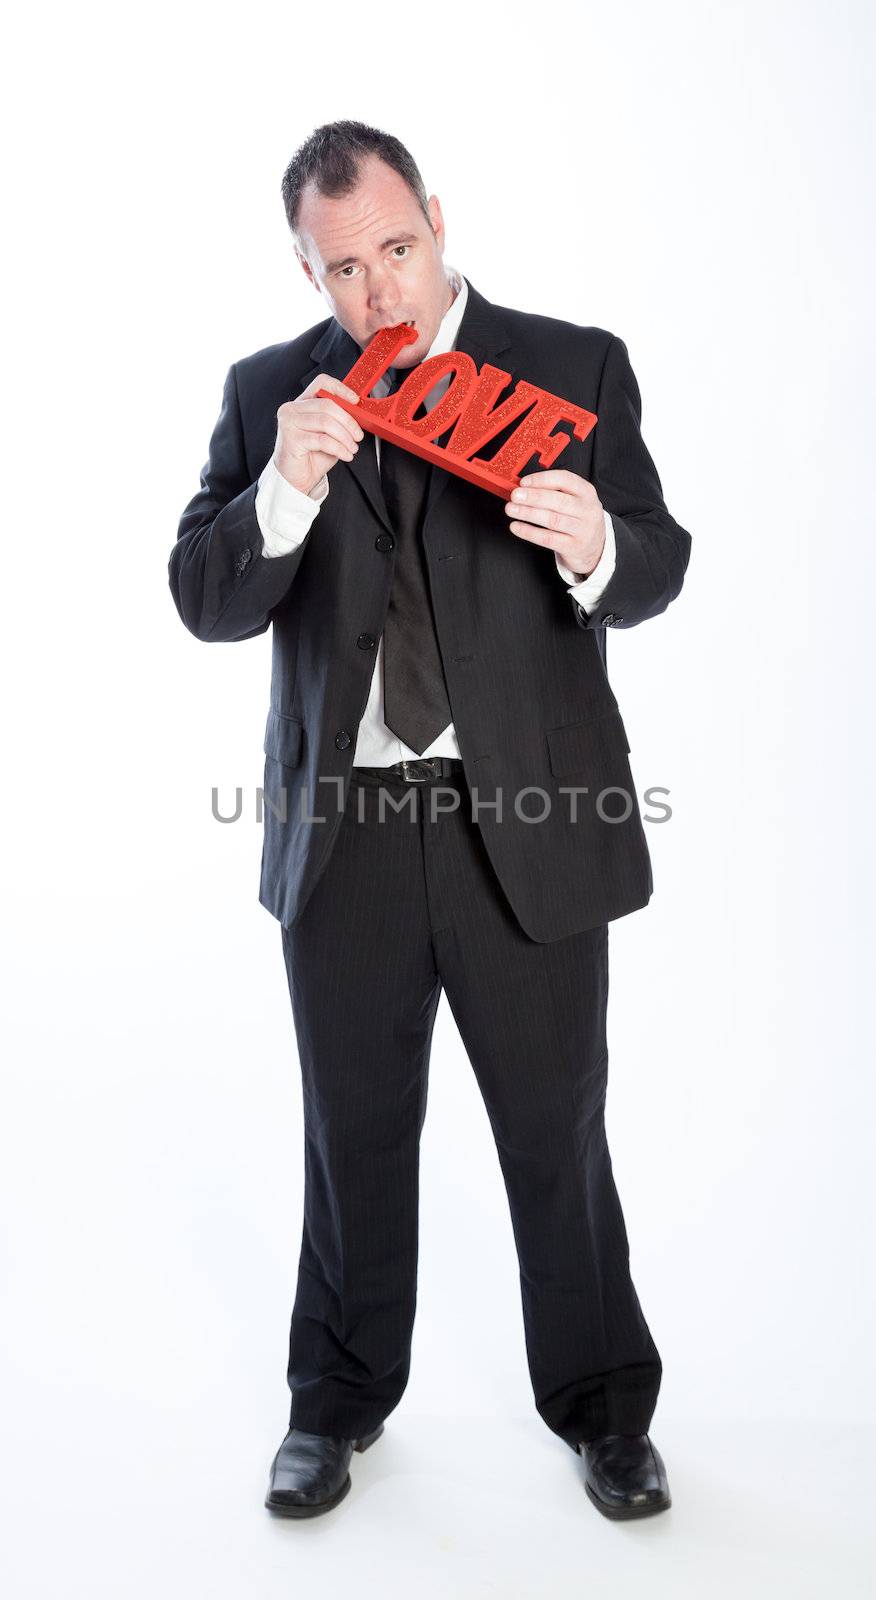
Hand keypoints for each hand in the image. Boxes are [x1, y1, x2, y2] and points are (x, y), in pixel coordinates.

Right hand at [273, 375, 363, 495]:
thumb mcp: (329, 433)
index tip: (355, 401)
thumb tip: (358, 413)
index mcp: (301, 403)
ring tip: (352, 448)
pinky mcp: (291, 438)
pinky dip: (339, 448)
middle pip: (327, 405)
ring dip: (345, 437)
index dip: (340, 389)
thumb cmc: (311, 456)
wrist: (296, 479)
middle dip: (348, 421)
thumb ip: (337, 420)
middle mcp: (292, 409)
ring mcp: (289, 422)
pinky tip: (345, 455)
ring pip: (326, 422)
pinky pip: (322, 440)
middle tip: (357, 436)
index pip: (321, 383)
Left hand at [504, 469, 604, 576]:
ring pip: (552, 520)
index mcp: (586, 492)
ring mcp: (582, 529)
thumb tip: (524, 488)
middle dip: (533, 497)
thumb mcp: (575, 500)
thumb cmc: (579, 519)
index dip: (543, 480)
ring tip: (512, 509)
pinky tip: (517, 527)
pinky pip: (548, 539)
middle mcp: (587, 509)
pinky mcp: (573, 546)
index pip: (565, 480)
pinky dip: (530, 532)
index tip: (524, 482)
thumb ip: (554, 491)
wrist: (595, 547)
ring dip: (528, 513)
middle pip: (558, 501)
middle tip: (515, 495)